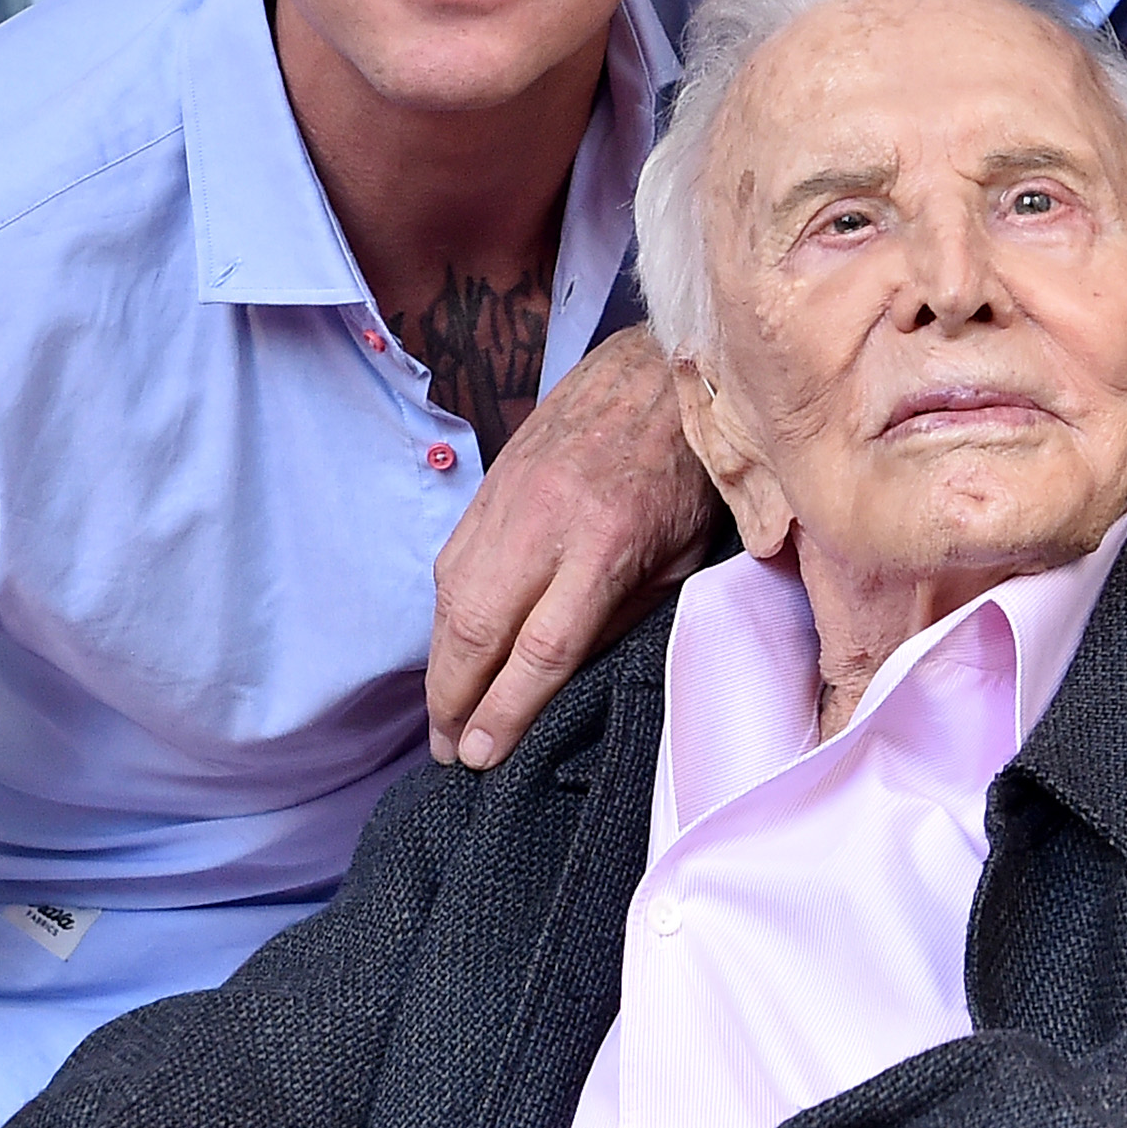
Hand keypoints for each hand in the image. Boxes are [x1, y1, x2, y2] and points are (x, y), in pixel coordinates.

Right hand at [428, 325, 718, 769]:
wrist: (654, 371)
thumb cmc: (685, 472)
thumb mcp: (683, 557)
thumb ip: (626, 615)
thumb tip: (568, 678)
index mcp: (607, 545)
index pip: (541, 648)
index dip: (506, 710)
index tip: (482, 755)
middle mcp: (545, 523)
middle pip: (478, 629)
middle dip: (454, 701)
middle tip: (449, 751)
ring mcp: (509, 500)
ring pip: (452, 598)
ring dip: (441, 666)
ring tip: (443, 717)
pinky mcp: (489, 485)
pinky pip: (452, 563)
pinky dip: (444, 617)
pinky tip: (449, 652)